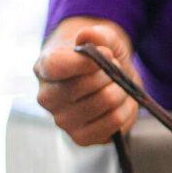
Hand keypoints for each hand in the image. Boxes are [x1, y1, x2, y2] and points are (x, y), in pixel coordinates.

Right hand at [34, 23, 139, 145]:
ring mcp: (63, 121)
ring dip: (122, 90)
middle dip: (111, 73)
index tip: (106, 54)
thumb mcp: (100, 38)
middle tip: (114, 69)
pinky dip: (127, 110)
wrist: (107, 80)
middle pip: (88, 86)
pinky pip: (116, 122)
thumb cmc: (99, 58)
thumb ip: (96, 34)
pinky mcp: (82, 138)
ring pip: (106, 103)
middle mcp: (47, 98)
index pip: (58, 66)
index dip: (87, 61)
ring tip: (119, 84)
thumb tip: (87, 36)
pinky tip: (122, 102)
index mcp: (44, 69)